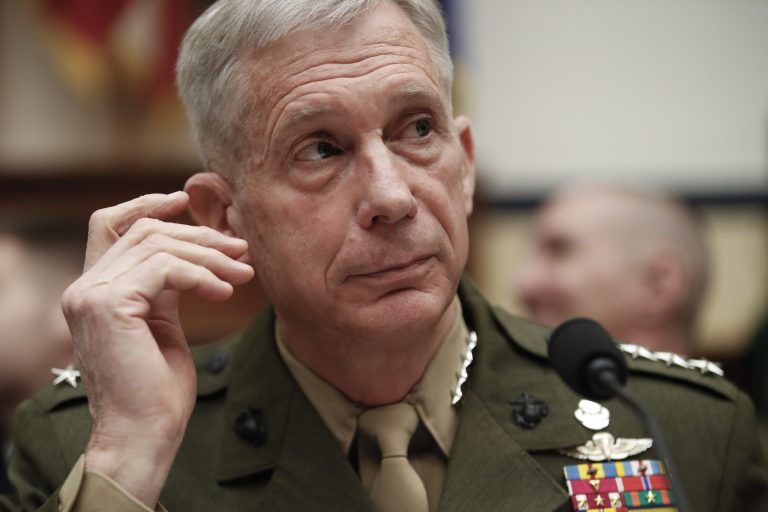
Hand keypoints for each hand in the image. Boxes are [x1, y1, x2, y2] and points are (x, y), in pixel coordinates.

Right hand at [61, 192, 253, 506]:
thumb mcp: (161, 324)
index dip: (146, 205)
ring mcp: (91, 295)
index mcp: (94, 289)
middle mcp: (84, 287)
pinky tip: (225, 292)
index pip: (108, 224)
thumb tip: (197, 253)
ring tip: (244, 275)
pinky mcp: (108, 306)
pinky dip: (201, 275)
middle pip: (146, 231)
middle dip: (200, 236)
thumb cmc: (157, 389)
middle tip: (242, 252)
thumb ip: (164, 286)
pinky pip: (165, 269)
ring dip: (210, 256)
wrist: (144, 433)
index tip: (185, 199)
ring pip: (158, 244)